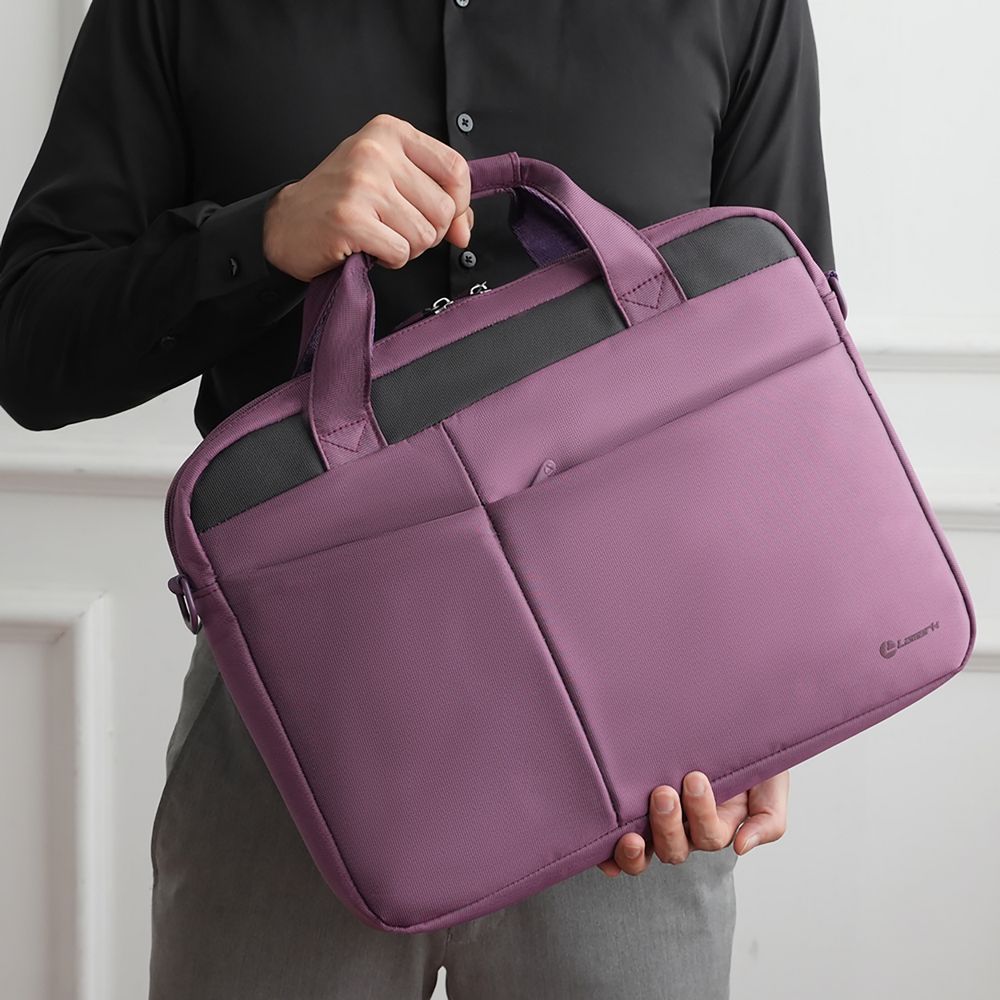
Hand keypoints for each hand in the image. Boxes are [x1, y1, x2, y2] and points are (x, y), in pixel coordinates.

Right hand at [262, 113, 473, 280]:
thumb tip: (464, 231)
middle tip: (396, 228)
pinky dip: (389, 259)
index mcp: (390, 133)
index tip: (443, 218)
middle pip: (443, 209)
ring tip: (379, 235)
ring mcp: (361, 184)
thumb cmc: (343, 201)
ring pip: (424, 235)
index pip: (456, 169)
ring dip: (407, 248)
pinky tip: (368, 247)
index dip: (458, 204)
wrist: (288, 223)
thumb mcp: (392, 182)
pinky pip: (401, 252)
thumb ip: (437, 197)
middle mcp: (376, 152)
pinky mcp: (350, 218)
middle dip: (428, 232)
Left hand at [597, 770, 788, 875]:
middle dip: (668, 825)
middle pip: (675, 849)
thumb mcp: (770, 783)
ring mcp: (656, 822)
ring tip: (630, 832)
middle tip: (664, 792)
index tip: (694, 776)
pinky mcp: (630, 811)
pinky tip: (603, 849)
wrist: (723, 722)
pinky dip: (610, 854)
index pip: (709, 835)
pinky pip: (618, 845)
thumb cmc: (747, 752)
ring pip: (646, 853)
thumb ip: (768, 819)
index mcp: (718, 823)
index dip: (701, 813)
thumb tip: (741, 847)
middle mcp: (686, 828)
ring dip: (636, 849)